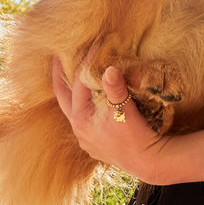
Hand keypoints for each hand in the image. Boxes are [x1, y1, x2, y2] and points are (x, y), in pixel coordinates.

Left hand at [50, 55, 203, 185]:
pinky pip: (82, 116)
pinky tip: (88, 96)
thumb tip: (108, 68)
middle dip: (58, 74)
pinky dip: (82, 101)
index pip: (79, 82)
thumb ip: (115, 88)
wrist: (148, 161)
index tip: (94, 43)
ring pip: (71, 106)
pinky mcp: (94, 141)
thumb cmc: (136, 135)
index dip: (86, 61)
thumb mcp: (125, 111)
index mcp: (80, 118)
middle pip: (62, 95)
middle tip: (55, 55)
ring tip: (70, 72)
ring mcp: (85, 136)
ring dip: (70, 89)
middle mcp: (78, 128)